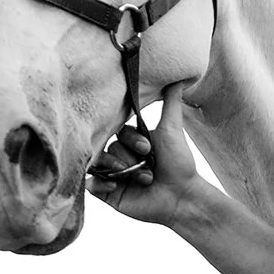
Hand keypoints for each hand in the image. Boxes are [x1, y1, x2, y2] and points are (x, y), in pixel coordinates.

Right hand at [86, 83, 200, 226]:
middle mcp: (121, 157)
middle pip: (107, 147)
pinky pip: (91, 185)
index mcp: (133, 142)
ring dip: (117, 169)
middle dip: (125, 156)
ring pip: (99, 164)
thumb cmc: (179, 163)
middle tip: (145, 164)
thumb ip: (171, 102)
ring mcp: (113, 175)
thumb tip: (179, 77)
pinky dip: (101, 183)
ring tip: (137, 178)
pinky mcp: (108, 194)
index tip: (148, 147)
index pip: (119, 132)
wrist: (181, 197)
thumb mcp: (173, 128)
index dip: (131, 139)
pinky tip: (116, 186)